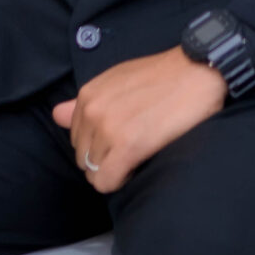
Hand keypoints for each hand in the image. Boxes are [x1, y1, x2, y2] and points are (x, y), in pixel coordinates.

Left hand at [53, 49, 226, 193]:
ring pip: (95, 173)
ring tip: (140, 152)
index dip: (100, 145)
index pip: (76, 141)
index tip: (123, 137)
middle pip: (84, 160)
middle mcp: (93, 111)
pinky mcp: (128, 147)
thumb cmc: (162, 77)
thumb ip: (84, 101)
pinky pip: (107, 182)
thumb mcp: (118, 81)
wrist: (197, 71)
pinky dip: (120, 181)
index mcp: (88, 95)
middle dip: (105, 159)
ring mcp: (109, 130)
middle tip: (133, 146)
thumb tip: (57, 115)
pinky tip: (139, 165)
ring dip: (116, 170)